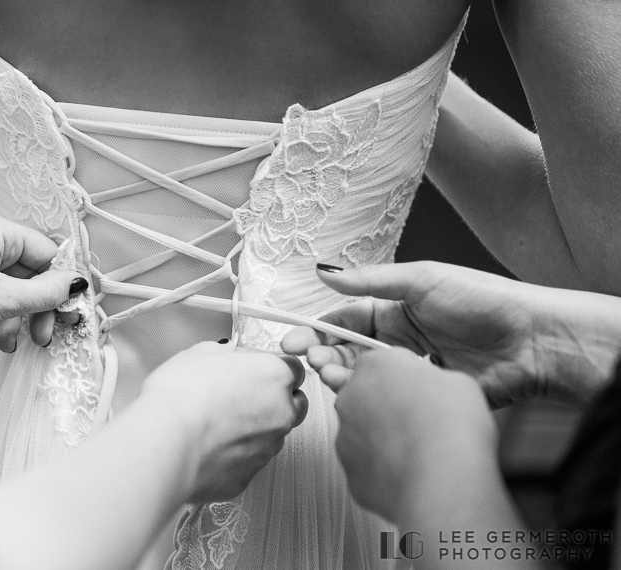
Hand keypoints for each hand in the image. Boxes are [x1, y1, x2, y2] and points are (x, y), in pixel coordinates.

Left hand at [0, 212, 87, 346]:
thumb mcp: (3, 299)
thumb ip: (45, 293)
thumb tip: (75, 284)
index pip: (46, 253)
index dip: (59, 287)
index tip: (66, 315)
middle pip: (24, 272)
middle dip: (33, 309)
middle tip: (39, 338)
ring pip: (0, 285)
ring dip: (9, 318)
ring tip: (3, 345)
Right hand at [140, 341, 308, 502]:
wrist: (168, 441)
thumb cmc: (182, 396)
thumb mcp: (197, 354)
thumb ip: (220, 353)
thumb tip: (222, 355)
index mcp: (274, 376)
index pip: (294, 369)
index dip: (273, 368)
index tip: (255, 369)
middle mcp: (281, 414)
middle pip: (293, 405)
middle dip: (275, 400)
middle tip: (242, 396)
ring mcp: (267, 449)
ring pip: (272, 436)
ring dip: (254, 429)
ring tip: (219, 424)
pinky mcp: (247, 477)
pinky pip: (247, 464)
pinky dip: (234, 456)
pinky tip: (209, 447)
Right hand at [282, 261, 620, 407]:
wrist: (533, 340)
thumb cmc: (482, 300)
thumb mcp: (421, 280)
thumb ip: (370, 281)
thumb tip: (324, 271)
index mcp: (396, 310)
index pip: (345, 319)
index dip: (318, 329)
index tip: (294, 339)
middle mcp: (400, 341)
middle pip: (348, 351)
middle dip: (323, 354)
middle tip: (308, 360)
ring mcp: (412, 371)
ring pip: (365, 378)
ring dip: (342, 376)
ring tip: (329, 375)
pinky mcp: (426, 398)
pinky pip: (390, 400)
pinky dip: (370, 399)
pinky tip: (357, 397)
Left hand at [335, 348, 496, 523]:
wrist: (441, 482)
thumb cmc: (452, 427)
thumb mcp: (459, 382)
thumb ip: (433, 379)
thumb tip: (434, 389)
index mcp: (376, 366)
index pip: (384, 363)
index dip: (406, 378)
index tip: (422, 390)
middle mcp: (351, 396)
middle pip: (366, 395)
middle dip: (388, 406)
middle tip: (420, 421)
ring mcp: (345, 435)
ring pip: (362, 432)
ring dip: (384, 437)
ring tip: (418, 451)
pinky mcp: (350, 470)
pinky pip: (366, 464)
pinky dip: (384, 468)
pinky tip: (409, 472)